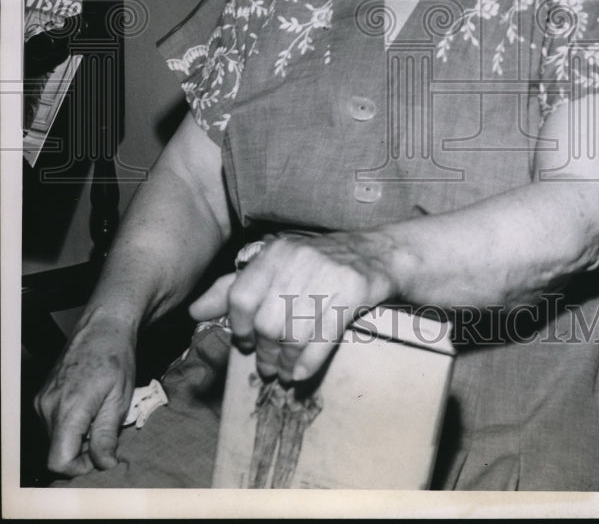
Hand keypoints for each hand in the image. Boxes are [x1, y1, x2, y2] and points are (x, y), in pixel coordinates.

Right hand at [34, 310, 136, 476]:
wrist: (102, 326)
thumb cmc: (115, 357)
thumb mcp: (119, 398)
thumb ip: (107, 435)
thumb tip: (104, 465)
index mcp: (68, 409)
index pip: (58, 462)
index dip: (80, 467)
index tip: (100, 456)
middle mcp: (47, 407)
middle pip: (56, 452)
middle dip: (82, 451)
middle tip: (106, 432)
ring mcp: (42, 400)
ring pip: (55, 439)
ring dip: (77, 437)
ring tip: (99, 415)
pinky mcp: (42, 396)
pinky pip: (52, 424)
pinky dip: (70, 425)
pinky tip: (89, 407)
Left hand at [189, 231, 396, 383]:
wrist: (375, 253)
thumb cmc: (316, 264)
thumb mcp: (275, 265)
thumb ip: (233, 287)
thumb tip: (194, 312)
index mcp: (275, 252)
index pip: (241, 297)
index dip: (238, 328)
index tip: (244, 342)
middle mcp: (298, 260)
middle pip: (267, 323)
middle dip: (263, 353)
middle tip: (266, 366)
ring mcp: (327, 277)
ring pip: (293, 335)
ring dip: (284, 363)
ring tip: (282, 371)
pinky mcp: (352, 294)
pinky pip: (322, 340)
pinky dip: (308, 365)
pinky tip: (301, 374)